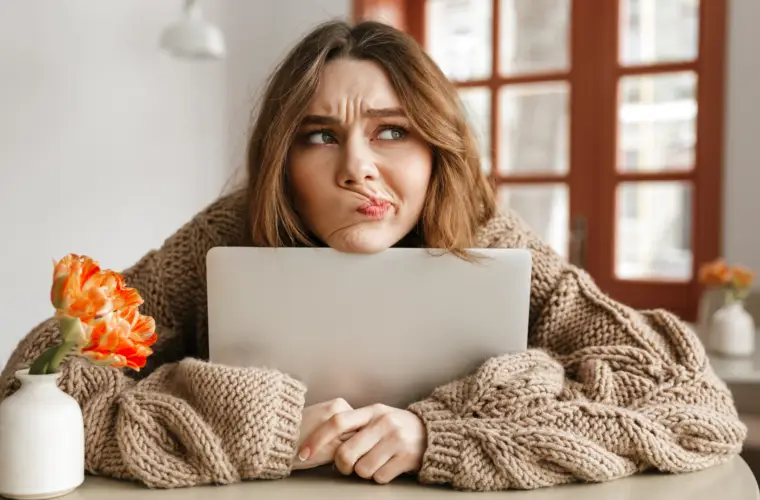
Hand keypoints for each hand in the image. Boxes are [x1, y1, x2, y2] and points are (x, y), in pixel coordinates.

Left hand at [298, 404, 426, 483]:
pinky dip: (380, 477)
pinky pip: (379, 477)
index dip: (317, 438)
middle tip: (348, 466)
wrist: (432, 433)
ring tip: (375, 462)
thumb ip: (355, 425)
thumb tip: (321, 441)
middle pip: (346, 453)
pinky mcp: (406, 458)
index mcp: (371, 411)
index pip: (337, 422)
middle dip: (342, 465)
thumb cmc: (396, 427)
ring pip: (362, 469)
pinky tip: (388, 466)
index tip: (304, 453)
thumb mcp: (377, 417)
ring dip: (364, 472)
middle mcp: (383, 423)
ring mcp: (396, 440)